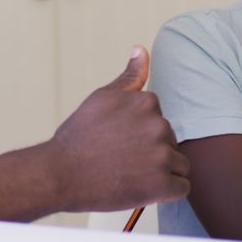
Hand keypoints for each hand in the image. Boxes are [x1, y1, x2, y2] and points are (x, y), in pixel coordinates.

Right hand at [48, 46, 189, 211]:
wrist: (59, 174)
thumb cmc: (78, 137)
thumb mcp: (102, 98)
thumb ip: (129, 77)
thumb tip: (141, 50)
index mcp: (148, 102)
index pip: (159, 121)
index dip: (139, 135)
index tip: (119, 141)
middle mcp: (159, 125)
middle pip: (170, 142)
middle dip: (151, 152)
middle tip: (121, 159)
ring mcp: (162, 156)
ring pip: (179, 164)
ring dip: (161, 172)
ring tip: (130, 174)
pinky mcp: (162, 185)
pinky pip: (181, 188)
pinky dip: (166, 191)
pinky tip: (143, 188)